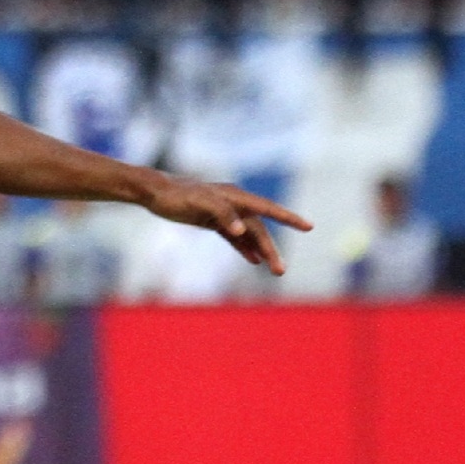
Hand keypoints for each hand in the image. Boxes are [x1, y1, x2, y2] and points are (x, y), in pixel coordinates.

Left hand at [142, 176, 313, 274]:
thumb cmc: (178, 195)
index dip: (288, 218)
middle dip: (271, 249)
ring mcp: (225, 213)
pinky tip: (253, 260)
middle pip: (259, 229)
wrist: (156, 192)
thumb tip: (242, 231)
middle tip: (281, 271)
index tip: (308, 227)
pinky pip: (234, 237)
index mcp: (235, 196)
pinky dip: (244, 248)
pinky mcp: (214, 221)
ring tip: (274, 270)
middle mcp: (234, 204)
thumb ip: (222, 214)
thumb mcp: (199, 203)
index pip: (268, 209)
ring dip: (261, 251)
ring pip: (249, 235)